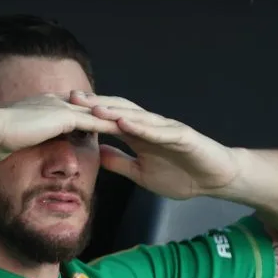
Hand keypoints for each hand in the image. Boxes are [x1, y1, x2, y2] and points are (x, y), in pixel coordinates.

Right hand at [0, 94, 121, 159]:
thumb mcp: (11, 140)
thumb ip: (21, 141)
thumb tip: (17, 150)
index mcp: (45, 106)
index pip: (75, 108)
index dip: (91, 113)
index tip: (105, 119)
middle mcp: (56, 101)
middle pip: (92, 106)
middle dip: (111, 112)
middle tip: (132, 120)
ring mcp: (61, 107)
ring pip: (97, 112)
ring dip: (118, 118)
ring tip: (137, 126)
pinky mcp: (65, 117)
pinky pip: (95, 121)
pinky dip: (111, 125)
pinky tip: (127, 132)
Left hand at [68, 91, 240, 199]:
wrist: (215, 179)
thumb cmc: (181, 174)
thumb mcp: (140, 173)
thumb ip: (119, 162)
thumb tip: (95, 153)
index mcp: (138, 135)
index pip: (107, 121)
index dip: (86, 116)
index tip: (63, 111)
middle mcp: (149, 127)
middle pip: (117, 111)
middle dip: (94, 104)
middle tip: (70, 98)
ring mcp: (166, 129)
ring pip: (137, 116)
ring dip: (114, 111)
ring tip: (93, 107)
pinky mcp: (182, 136)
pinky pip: (159, 130)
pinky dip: (142, 126)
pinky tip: (126, 123)